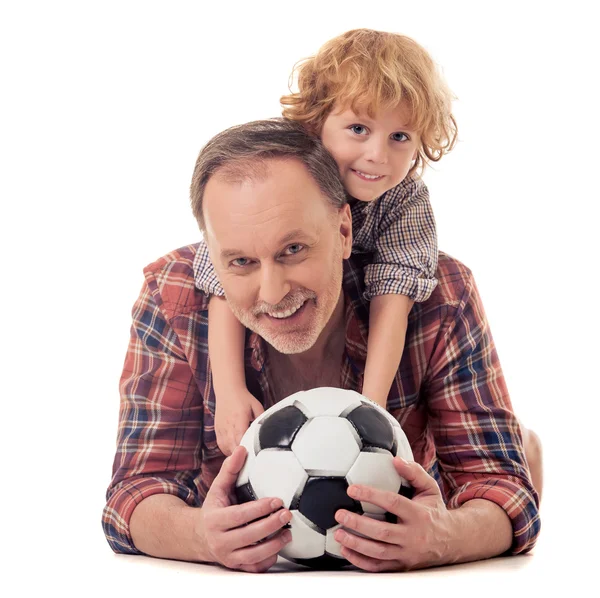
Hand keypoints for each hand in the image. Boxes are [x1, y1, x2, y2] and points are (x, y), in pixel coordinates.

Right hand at [201, 445, 292, 571]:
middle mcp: (220, 541)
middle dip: (271, 525)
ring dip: (274, 544)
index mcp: (216, 520)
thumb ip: (230, 469)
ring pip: (253, 555)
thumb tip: (241, 448)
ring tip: (288, 532)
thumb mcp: (218, 488)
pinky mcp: (236, 566)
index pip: (240, 515)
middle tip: (287, 514)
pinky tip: (279, 548)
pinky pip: (254, 568)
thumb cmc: (215, 508)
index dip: (260, 509)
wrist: (200, 536)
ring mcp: (228, 556)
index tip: (277, 500)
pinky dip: (268, 560)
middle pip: (249, 536)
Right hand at [215, 390, 264, 455]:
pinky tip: (235, 451)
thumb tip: (268, 432)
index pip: (242, 440)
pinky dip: (228, 451)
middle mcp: (228, 426)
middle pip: (233, 447)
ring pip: (226, 449)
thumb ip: (262, 419)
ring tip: (243, 457)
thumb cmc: (244, 398)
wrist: (227, 390)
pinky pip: (221, 446)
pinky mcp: (217, 431)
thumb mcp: (257, 407)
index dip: (247, 450)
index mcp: (239, 419)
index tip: (254, 456)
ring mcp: (221, 429)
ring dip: (234, 454)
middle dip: (241, 455)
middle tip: (250, 460)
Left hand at [333, 458, 455, 571]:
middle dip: (358, 524)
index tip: (352, 490)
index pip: (393, 503)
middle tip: (340, 514)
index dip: (371, 495)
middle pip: (383, 532)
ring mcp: (407, 554)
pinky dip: (361, 561)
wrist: (453, 540)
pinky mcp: (403, 565)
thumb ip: (414, 472)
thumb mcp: (430, 488)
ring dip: (356, 544)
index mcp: (419, 514)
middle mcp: (413, 536)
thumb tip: (396, 460)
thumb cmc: (435, 511)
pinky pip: (379, 567)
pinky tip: (346, 550)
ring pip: (379, 552)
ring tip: (339, 533)